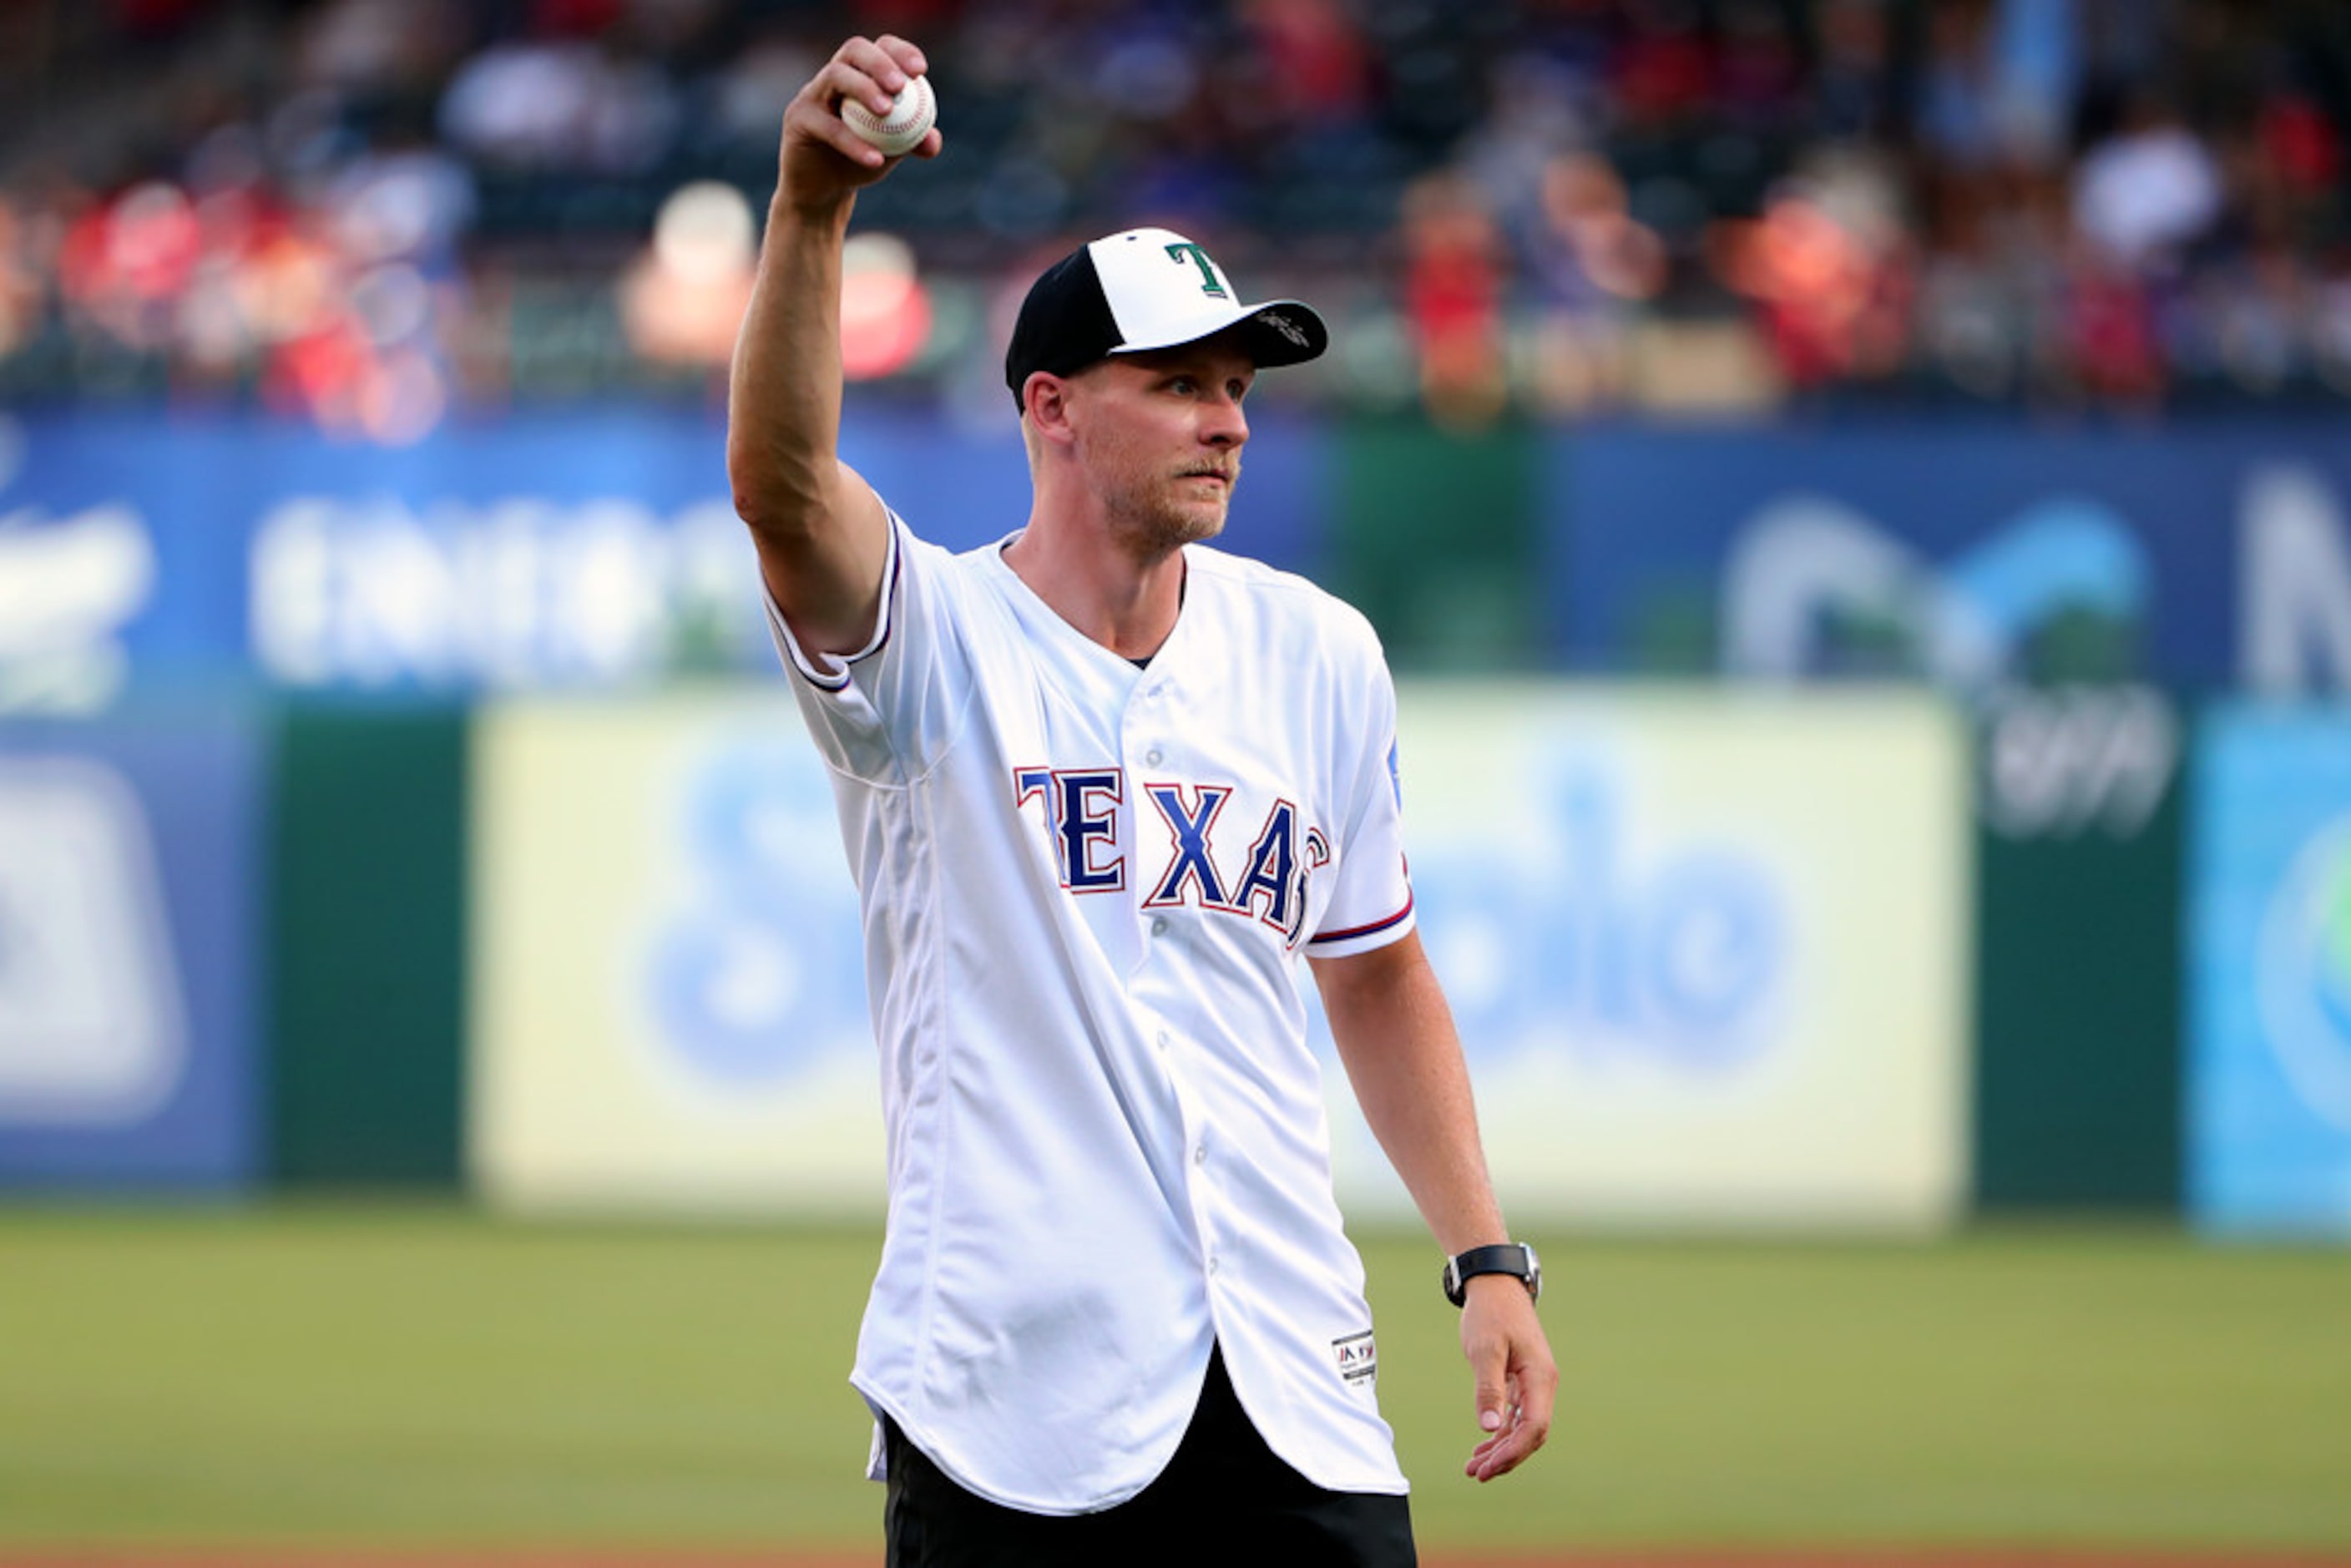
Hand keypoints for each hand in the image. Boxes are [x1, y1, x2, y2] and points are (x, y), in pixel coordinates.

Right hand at [779, 35, 942, 210]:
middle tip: (900, 85)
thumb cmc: (861, 160)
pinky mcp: (798, 117)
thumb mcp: (893, 151)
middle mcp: (834, 76)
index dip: (901, 52)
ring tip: (887, 112)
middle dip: (880, 62)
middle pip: (855, 50)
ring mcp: (813, 93)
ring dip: (864, 88)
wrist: (824, 189)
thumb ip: (914, 141)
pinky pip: (827, 125)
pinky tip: (876, 159)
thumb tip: (933, 140)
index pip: (881, 47)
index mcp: (861, 74)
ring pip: (836, 75)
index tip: (920, 71)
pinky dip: (854, 142)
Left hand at [1459, 1273, 1554, 1480]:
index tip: (1487, 1467)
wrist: (1494, 1284)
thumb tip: (1489, 1429)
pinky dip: (1500, 1432)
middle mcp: (1542, 1384)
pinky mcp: (1521, 1380)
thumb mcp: (1485, 1350)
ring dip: (1501, 1449)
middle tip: (1477, 1474)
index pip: (1534, 1428)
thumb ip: (1489, 1389)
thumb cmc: (1490, 1313)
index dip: (1512, 1452)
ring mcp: (1533, 1383)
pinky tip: (1483, 1445)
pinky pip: (1516, 1415)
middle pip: (1530, 1434)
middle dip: (1506, 1457)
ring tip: (1474, 1467)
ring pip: (1522, 1427)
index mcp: (1540, 1378)